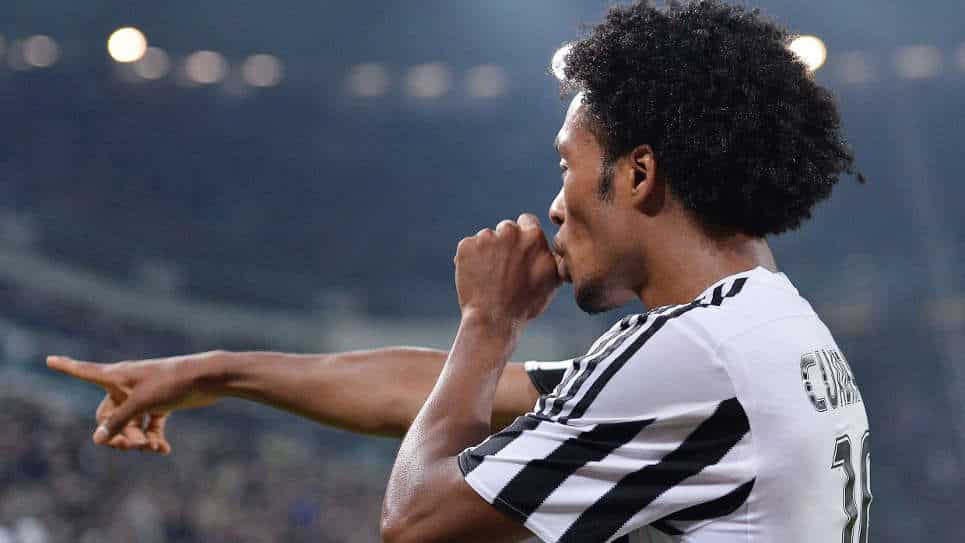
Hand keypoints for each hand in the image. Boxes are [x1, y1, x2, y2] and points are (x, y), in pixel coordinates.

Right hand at [46, 352, 222, 453]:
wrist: (208, 378)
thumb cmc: (171, 383)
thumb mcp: (141, 403)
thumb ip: (118, 422)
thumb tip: (97, 439)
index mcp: (117, 375)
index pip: (85, 371)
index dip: (67, 367)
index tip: (49, 359)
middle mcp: (127, 384)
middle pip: (107, 416)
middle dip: (117, 434)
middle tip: (133, 446)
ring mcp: (143, 395)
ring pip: (129, 425)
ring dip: (137, 440)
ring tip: (153, 448)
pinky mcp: (160, 403)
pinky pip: (149, 426)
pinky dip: (153, 439)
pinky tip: (163, 450)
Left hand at [454, 213, 561, 323]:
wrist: (493, 319)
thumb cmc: (525, 303)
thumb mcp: (552, 280)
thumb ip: (554, 257)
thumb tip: (559, 247)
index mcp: (533, 235)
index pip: (527, 222)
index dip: (524, 238)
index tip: (520, 253)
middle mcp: (509, 231)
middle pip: (507, 229)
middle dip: (506, 244)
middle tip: (505, 269)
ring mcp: (485, 237)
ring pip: (487, 238)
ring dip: (488, 252)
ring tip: (491, 277)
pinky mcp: (466, 246)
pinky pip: (469, 248)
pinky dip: (470, 259)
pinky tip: (477, 277)